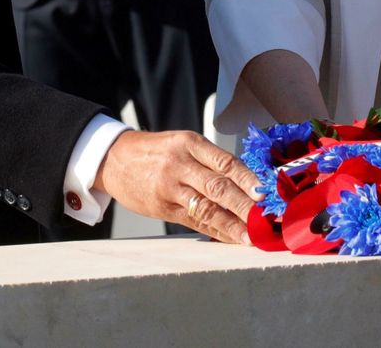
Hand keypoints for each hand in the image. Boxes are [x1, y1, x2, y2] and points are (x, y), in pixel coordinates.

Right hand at [95, 129, 261, 244]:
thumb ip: (210, 161)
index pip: (225, 162)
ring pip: (207, 207)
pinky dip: (215, 231)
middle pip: (219, 187)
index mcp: (190, 143)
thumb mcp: (182, 144)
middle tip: (265, 218)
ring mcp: (170, 187)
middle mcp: (181, 164)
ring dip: (232, 224)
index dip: (248, 179)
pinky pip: (194, 222)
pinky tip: (230, 237)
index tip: (266, 193)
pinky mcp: (162, 208)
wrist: (114, 158)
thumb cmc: (157, 151)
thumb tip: (248, 184)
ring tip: (251, 236)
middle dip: (245, 205)